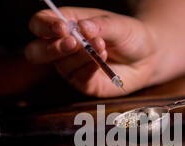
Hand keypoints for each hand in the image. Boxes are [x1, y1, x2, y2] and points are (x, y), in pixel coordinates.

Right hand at [25, 7, 156, 96]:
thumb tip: (83, 27)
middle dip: (52, 48)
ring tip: (102, 46)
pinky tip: (103, 60)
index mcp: (65, 25)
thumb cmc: (129, 36)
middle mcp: (62, 47)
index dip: (45, 26)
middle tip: (74, 43)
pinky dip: (90, 68)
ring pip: (61, 65)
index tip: (62, 28)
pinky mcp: (83, 83)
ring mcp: (71, 68)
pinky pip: (78, 78)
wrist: (148, 56)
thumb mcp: (118, 25)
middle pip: (36, 51)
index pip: (39, 24)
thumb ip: (100, 25)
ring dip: (80, 55)